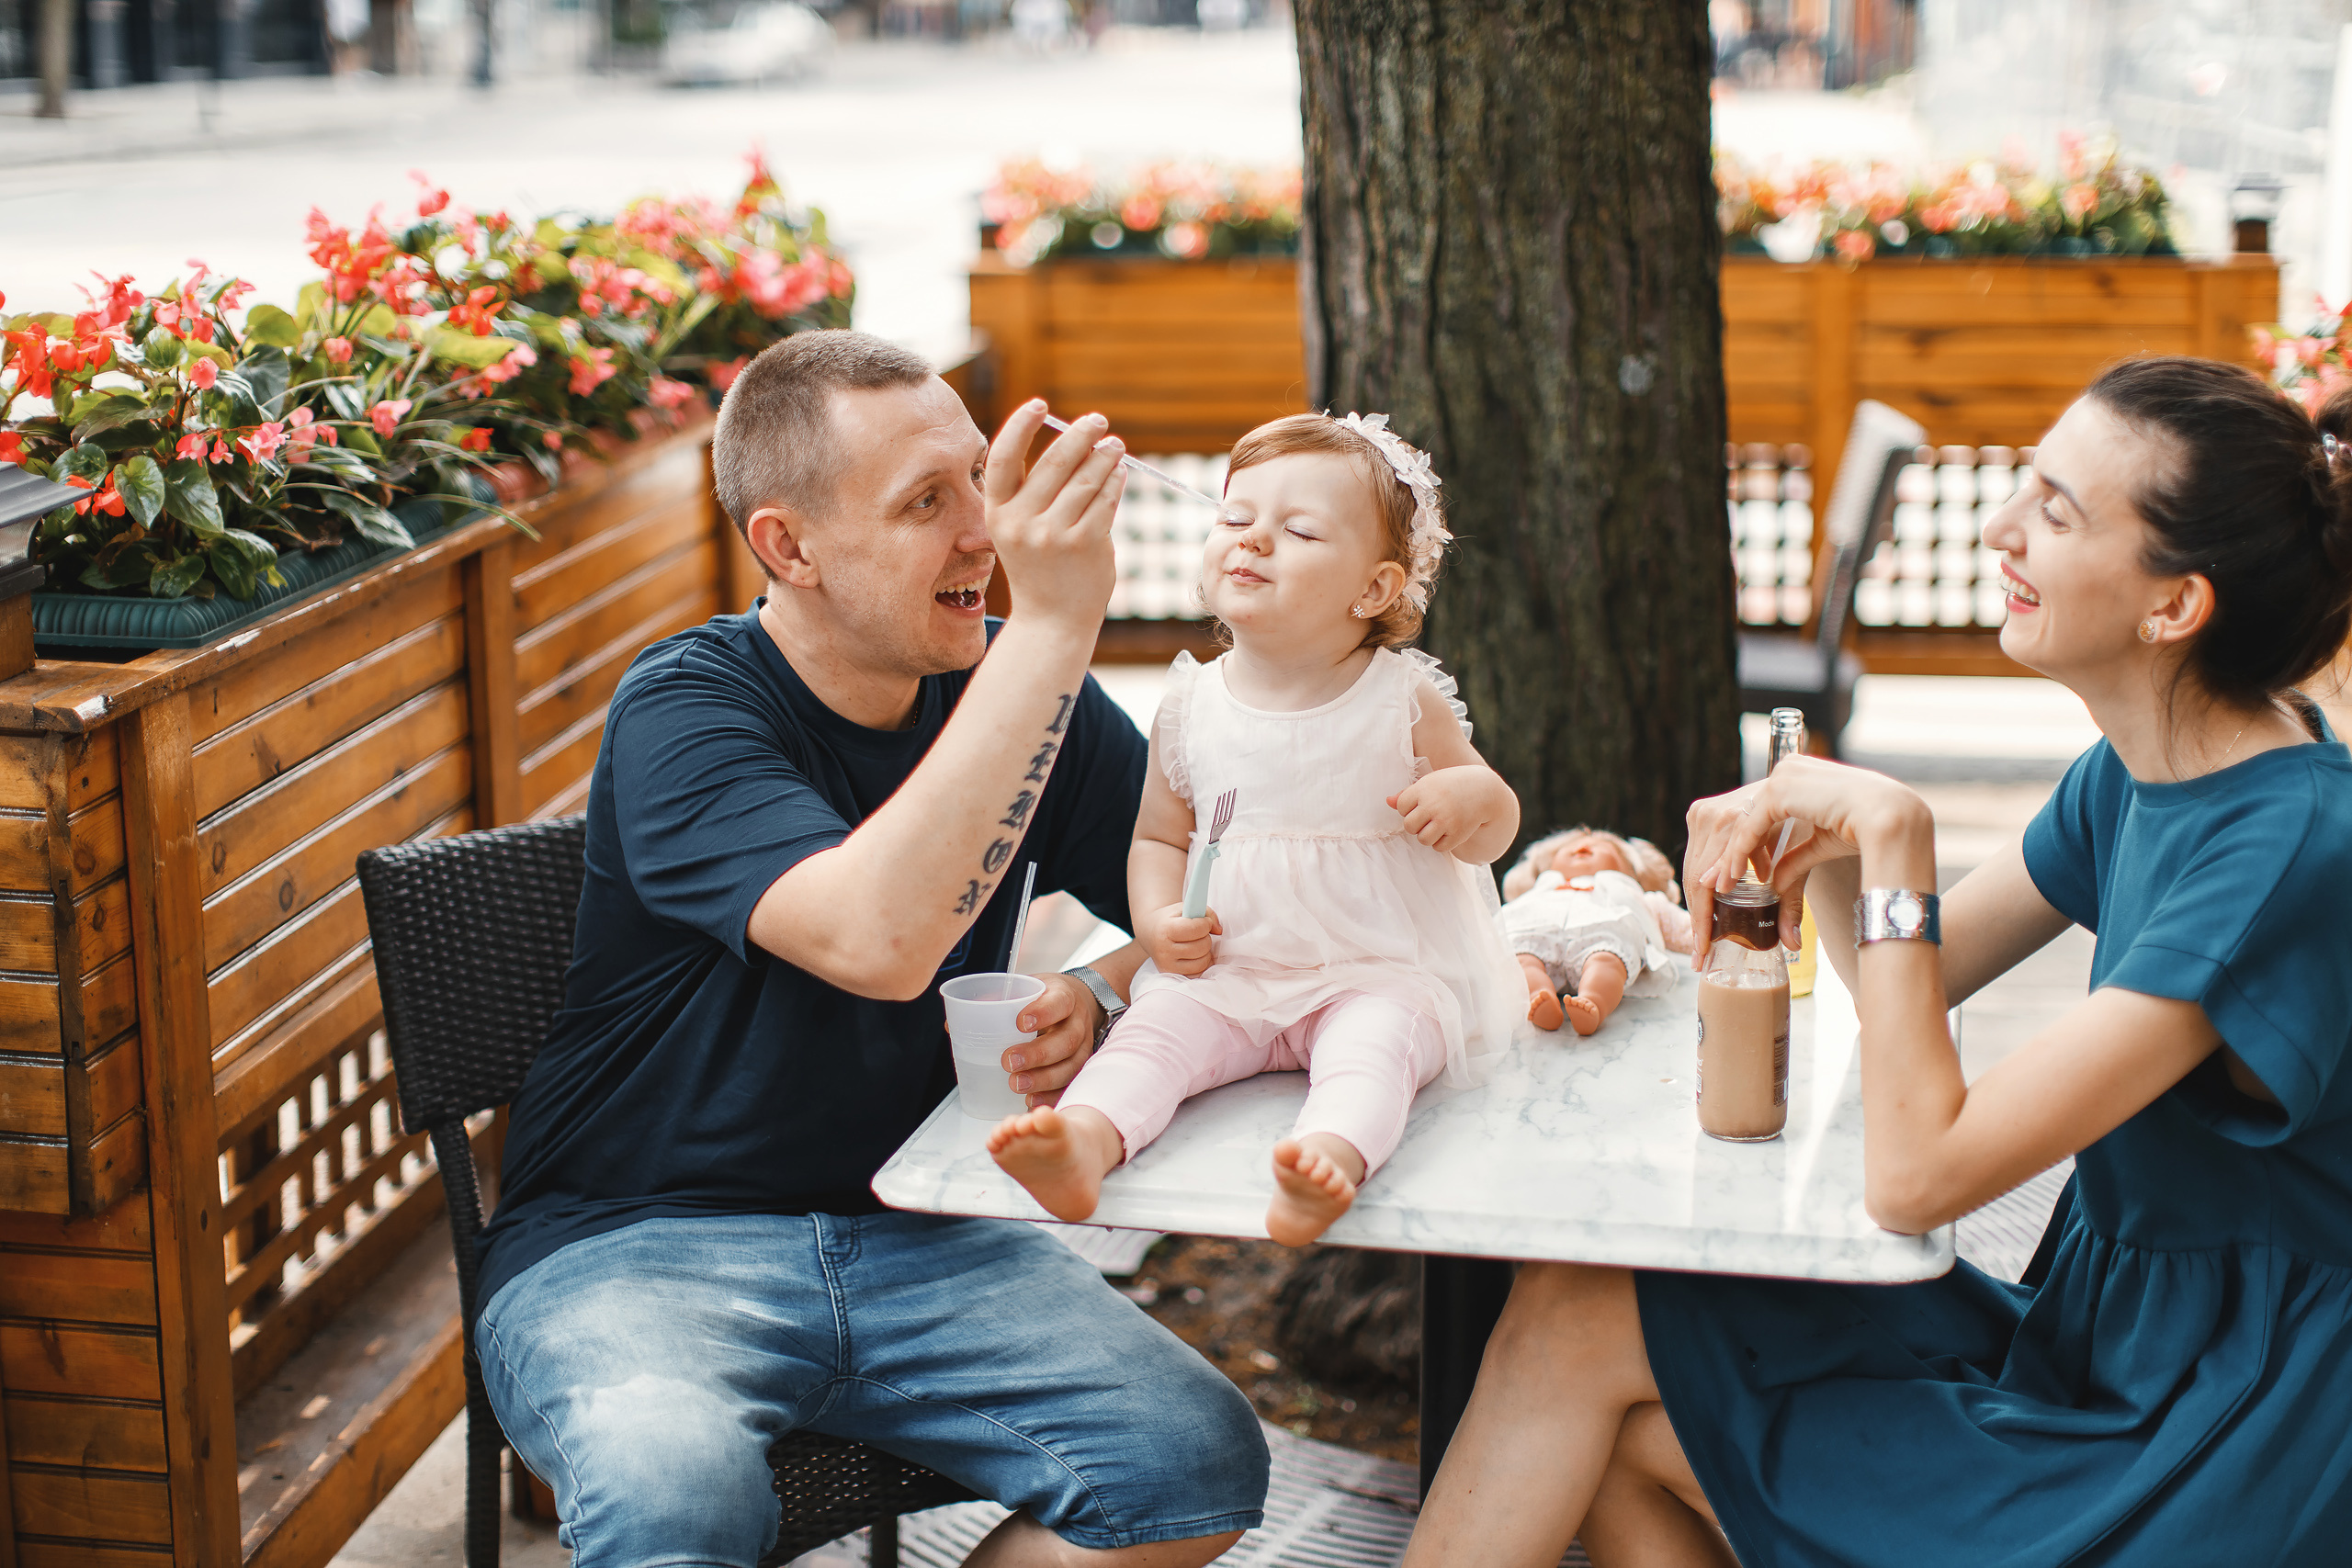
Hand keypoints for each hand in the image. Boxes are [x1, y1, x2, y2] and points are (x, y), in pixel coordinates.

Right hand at [982, 401, 1126, 637]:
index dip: (1020, 425)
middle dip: (1080, 435)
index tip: (1040, 405)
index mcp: (997, 513)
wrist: (1052, 620)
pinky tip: (1119, 473)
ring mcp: (1053, 535)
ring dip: (1105, 456)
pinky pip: (1106, 500)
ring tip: (1115, 445)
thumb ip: (1033, 491)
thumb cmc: (1039, 567)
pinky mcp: (1085, 544)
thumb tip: (1074, 441)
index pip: (1003, 457)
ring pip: (1086, 479)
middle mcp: (1021, 522)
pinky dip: (1115, 481)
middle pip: (1054, 461)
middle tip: (1098, 421)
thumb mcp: (1019, 530)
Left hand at [1000, 971, 1101, 1106]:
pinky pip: (1070, 1085)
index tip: (1021, 1023)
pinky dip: (1051, 1095)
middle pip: (1067, 1040)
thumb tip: (961, 1021)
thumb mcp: (1024, 988)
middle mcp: (1077, 1023)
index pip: (1060, 1002)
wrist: (1073, 1004)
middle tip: (1009, 1061)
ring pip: (1071, 1066)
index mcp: (1064, 997)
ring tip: (1016, 1084)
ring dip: (1044, 1079)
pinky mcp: (1079, 1067)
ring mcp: (1082, 1047)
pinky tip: (1031, 1098)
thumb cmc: (1042, 999)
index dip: (1043, 1013)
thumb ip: (998, 1000)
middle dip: (1038, 1054)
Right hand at [1141, 902, 1219, 977]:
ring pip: (1203, 961)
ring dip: (1205, 952)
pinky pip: (1198, 973)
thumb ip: (1207, 913)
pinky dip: (1202, 964)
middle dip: (1206, 937)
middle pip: (1202, 946)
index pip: (1197, 929)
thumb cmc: (1170, 919)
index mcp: (1166, 930)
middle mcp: (1164, 950)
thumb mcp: (1185, 908)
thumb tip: (1219, 931)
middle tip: (1197, 934)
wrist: (1150, 933)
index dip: (1205, 923)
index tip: (1202, 921)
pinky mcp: (1171, 975)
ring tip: (1196, 944)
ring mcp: (1167, 965)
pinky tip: (1195, 955)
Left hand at [1389, 766, 1510, 857]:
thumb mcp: (1430, 783)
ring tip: (1437, 825)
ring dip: (1427, 835)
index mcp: (1423, 789)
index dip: (1409, 808)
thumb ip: (1407, 794)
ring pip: (1422, 839)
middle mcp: (1433, 805)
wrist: (1484, 791)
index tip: (1421, 804)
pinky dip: (1441, 842)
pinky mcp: (1457, 834)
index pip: (1401, 807)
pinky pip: (1438, 847)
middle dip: (1415, 825)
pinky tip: (1448, 831)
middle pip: (1409, 826)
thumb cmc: (1451, 785)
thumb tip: (1387, 801)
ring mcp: (1445, 821)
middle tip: (1427, 818)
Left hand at [1683, 754, 1925, 955]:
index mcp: (1794, 778)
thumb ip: (1791, 860)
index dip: (1739, 848)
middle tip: (1710, 891)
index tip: (1728, 878)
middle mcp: (1784, 771)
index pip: (1755, 815)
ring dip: (1725, 860)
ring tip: (1716, 891)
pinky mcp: (1780, 789)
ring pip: (1738, 824)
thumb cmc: (1865, 831)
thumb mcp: (1818, 846)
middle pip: (1739, 819)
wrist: (1890, 819)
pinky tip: (1730, 879)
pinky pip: (1748, 827)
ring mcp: (1781, 776)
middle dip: (1723, 858)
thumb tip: (1772, 884)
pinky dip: (1737, 855)